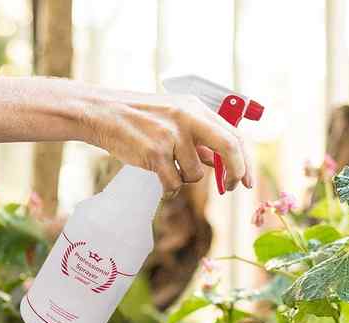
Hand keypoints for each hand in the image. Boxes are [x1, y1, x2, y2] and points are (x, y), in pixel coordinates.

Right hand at [78, 89, 251, 195]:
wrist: (102, 113)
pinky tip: (157, 178)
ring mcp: (171, 135)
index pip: (233, 134)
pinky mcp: (155, 153)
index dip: (244, 161)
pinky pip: (173, 184)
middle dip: (235, 172)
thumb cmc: (138, 118)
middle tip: (231, 188)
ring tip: (164, 166)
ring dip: (183, 178)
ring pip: (195, 174)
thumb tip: (218, 161)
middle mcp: (187, 118)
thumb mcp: (173, 117)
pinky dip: (168, 189)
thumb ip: (197, 137)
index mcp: (195, 108)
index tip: (245, 180)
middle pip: (228, 147)